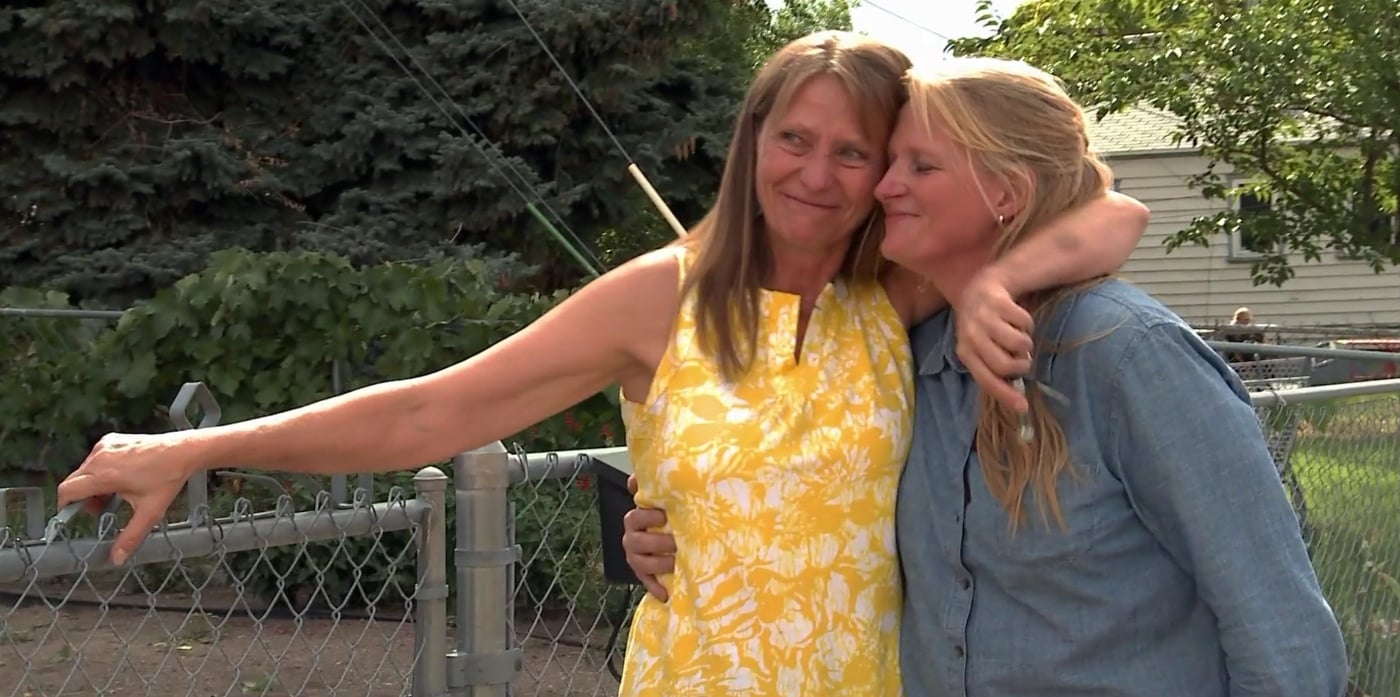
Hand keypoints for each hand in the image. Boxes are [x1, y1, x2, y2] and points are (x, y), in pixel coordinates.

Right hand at [56, 431, 204, 564]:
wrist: (183, 451)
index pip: (67, 491)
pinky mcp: (111, 440)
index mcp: (104, 476)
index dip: (66, 506)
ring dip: (93, 485)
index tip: (73, 516)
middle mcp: (99, 458)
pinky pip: (95, 459)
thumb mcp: (150, 512)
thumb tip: (117, 557)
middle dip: (83, 499)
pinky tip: (120, 478)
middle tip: (103, 508)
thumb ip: (131, 536)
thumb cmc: (167, 477)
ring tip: (115, 494)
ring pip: (85, 471)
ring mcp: (105, 446)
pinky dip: (101, 470)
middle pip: (74, 482)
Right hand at [623, 475, 675, 601]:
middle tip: (676, 541)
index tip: (664, 516)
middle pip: (637, 541)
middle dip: (657, 542)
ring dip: (658, 563)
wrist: (669, 539)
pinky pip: (647, 582)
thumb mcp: (661, 500)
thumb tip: (637, 477)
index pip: (635, 516)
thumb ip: (652, 486)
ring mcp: (636, 558)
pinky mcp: (644, 575)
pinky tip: (666, 594)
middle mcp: (632, 539)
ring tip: (676, 562)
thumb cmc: (666, 516)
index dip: (647, 516)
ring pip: (641, 563)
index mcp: (635, 519)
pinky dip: (656, 588)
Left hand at [956, 267, 1033, 410]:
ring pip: (1018, 344)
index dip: (1006, 395)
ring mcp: (984, 317)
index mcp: (965, 352)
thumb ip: (994, 370)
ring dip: (1026, 343)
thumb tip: (1019, 402)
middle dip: (1021, 365)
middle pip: (1005, 365)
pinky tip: (1016, 318)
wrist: (980, 288)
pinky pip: (1025, 322)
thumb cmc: (982, 326)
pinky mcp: (998, 301)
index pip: (986, 380)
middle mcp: (971, 335)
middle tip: (1023, 359)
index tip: (1023, 406)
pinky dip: (1027, 323)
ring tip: (1018, 336)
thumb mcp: (980, 348)